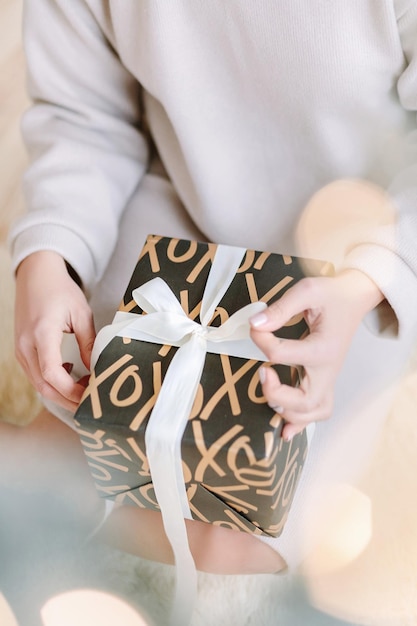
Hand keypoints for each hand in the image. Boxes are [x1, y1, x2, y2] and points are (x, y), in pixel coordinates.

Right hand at [15, 251, 95, 411]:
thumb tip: (97, 370)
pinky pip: (34, 374)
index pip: (51, 373)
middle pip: (43, 385)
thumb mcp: (82, 314)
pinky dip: (52, 382)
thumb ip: (89, 344)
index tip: (90, 395)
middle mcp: (25, 345)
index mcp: (41, 333)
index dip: (71, 390)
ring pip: (37, 383)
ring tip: (84, 389)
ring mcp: (20, 349)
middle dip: (67, 399)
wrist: (36, 276)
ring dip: (60, 392)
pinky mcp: (21, 351)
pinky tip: (70, 373)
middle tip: (90, 403)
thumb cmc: (60, 291)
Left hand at [249, 270, 383, 440]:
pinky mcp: (325, 382)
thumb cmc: (332, 295)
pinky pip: (317, 412)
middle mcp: (328, 370)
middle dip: (276, 393)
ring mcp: (328, 379)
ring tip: (270, 388)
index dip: (260, 340)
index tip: (255, 326)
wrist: (354, 299)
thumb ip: (281, 308)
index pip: (282, 355)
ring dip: (287, 410)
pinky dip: (300, 423)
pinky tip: (284, 430)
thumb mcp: (307, 291)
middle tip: (262, 372)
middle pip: (304, 400)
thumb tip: (256, 324)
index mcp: (323, 348)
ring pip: (311, 412)